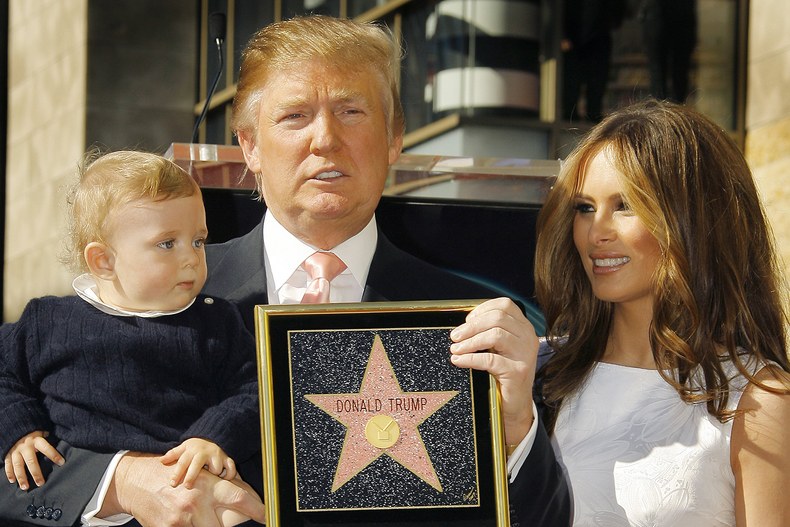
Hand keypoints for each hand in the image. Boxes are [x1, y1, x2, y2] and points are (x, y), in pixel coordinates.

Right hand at [4, 430, 64, 489]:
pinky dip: (9, 474)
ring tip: (25, 487)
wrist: (15, 428)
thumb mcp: (42, 432)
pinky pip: (8, 465)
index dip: (54, 455)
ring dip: (21, 477)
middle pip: (31, 461)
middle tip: (41, 483)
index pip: (46, 448)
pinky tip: (13, 481)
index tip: (62, 463)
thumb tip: (62, 443)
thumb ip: (49, 439)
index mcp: (36, 440)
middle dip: (36, 473)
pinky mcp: (7, 454)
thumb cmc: (33, 433)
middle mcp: (25, 446)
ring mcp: (15, 451)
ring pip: (18, 465)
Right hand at [101, 452, 265, 526]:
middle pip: (222, 526)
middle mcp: (195, 503)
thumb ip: (219, 487)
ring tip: (199, 516)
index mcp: (207, 486)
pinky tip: (186, 520)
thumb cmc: (172, 475)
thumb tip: (245, 498)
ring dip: (206, 525)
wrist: (136, 481)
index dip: (257, 509)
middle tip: (224, 518)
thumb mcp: (198, 475)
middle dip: (226, 524)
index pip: (239, 498)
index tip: (267, 515)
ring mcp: (180, 520)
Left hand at [161, 438, 237, 488]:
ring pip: (216, 468)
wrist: (213, 436)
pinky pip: (231, 468)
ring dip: (214, 475)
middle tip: (186, 486)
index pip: (182, 462)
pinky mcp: (228, 458)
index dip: (177, 473)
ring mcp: (217, 455)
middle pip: (197, 464)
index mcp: (192, 450)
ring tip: (209, 480)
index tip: (172, 484)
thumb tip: (161, 461)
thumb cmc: (195, 447)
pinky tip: (224, 479)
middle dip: (192, 475)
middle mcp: (205, 453)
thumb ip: (172, 454)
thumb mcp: (183, 447)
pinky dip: (229, 475)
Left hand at [449, 297, 537, 443]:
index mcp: (523, 327)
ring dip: (470, 341)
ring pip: (495, 335)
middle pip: (498, 318)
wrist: (514, 405)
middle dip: (471, 326)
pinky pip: (490, 359)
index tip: (467, 321)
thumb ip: (488, 332)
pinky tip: (459, 361)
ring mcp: (525, 354)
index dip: (482, 309)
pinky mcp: (518, 371)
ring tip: (455, 349)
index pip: (505, 305)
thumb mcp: (499, 348)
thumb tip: (463, 326)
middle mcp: (528, 337)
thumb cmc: (502, 374)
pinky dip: (470, 358)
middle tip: (455, 336)